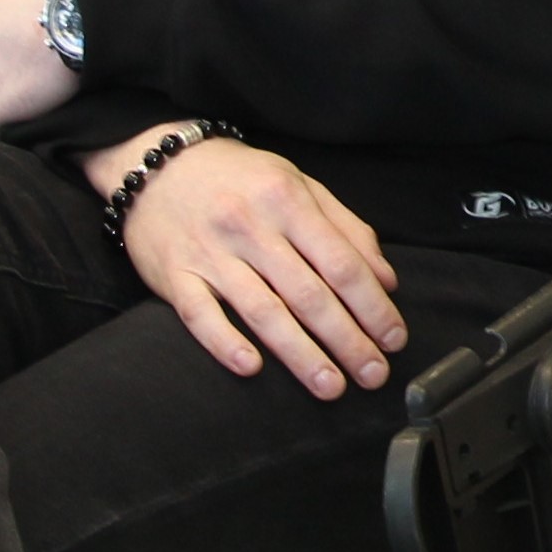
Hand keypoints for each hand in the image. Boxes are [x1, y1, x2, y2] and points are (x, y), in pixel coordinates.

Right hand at [86, 128, 404, 396]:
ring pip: (262, 310)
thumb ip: (347, 229)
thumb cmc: (240, 180)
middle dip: (346, 340)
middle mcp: (250, 226)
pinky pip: (200, 314)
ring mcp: (210, 253)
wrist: (157, 166)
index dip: (372, 305)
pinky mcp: (174, 275)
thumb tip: (386, 280)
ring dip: (300, 354)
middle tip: (372, 374)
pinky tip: (251, 368)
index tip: (394, 339)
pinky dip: (225, 342)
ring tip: (330, 385)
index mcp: (287, 201)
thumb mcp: (300, 185)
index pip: (341, 262)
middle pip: (308, 293)